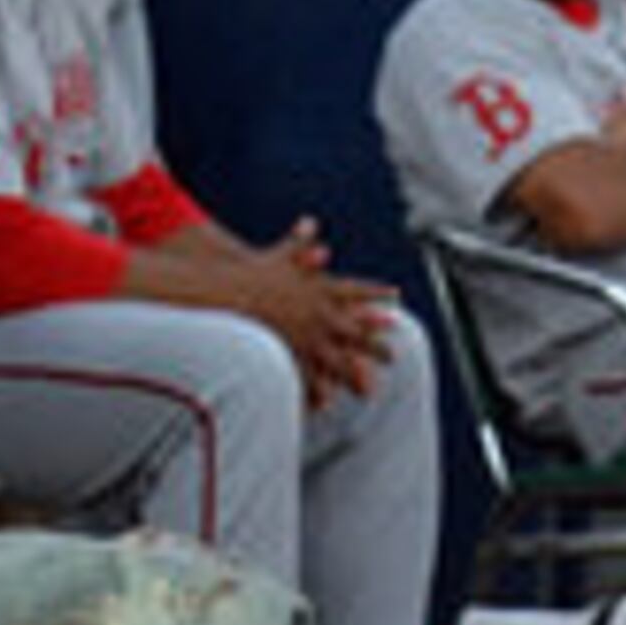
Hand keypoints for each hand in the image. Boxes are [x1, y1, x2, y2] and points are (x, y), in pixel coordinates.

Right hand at [241, 220, 396, 406]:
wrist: (230, 295)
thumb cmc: (252, 275)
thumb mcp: (278, 255)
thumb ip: (298, 242)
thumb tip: (310, 221)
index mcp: (320, 289)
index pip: (356, 292)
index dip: (376, 294)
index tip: (395, 299)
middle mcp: (319, 314)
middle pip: (355, 332)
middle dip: (376, 346)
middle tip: (393, 356)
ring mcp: (306, 336)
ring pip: (337, 361)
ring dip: (354, 376)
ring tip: (369, 390)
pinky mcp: (290, 354)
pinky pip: (308, 376)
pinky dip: (318, 389)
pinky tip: (328, 403)